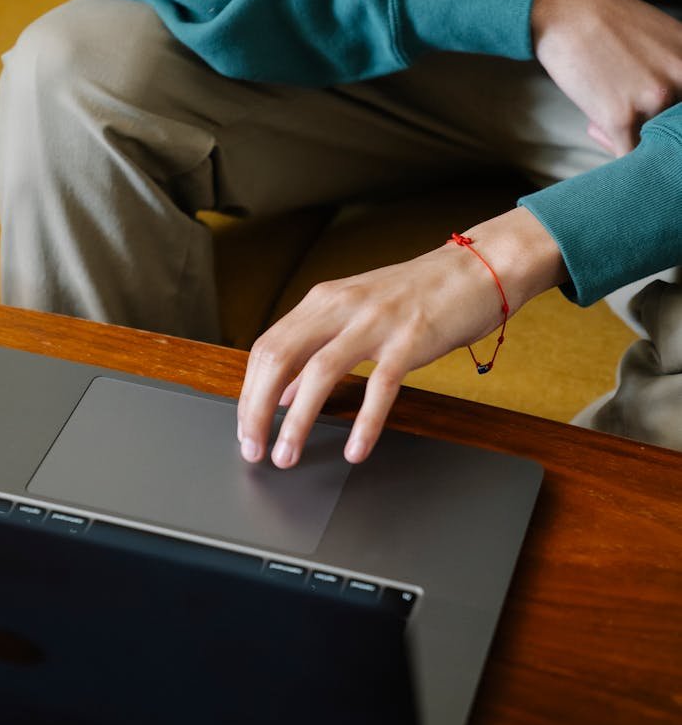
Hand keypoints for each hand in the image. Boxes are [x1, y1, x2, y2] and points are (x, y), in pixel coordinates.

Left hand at [237, 207, 566, 467]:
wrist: (477, 268)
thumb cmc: (418, 294)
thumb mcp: (356, 314)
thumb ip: (317, 348)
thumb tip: (282, 393)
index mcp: (323, 300)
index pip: (267, 348)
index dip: (249, 392)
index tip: (246, 428)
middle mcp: (340, 306)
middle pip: (278, 358)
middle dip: (257, 409)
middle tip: (254, 449)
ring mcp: (375, 321)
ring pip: (318, 373)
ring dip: (296, 421)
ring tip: (288, 455)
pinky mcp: (410, 339)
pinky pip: (380, 386)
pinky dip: (364, 423)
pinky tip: (355, 450)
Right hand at [532, 0, 681, 155]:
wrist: (564, 9)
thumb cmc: (605, 20)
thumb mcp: (661, 38)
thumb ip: (674, 71)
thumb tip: (670, 111)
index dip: (671, 118)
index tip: (657, 117)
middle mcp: (681, 78)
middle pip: (673, 128)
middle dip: (651, 128)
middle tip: (628, 112)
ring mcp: (653, 100)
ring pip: (651, 143)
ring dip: (627, 134)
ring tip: (603, 110)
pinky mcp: (620, 118)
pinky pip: (627, 156)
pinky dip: (612, 147)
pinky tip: (597, 126)